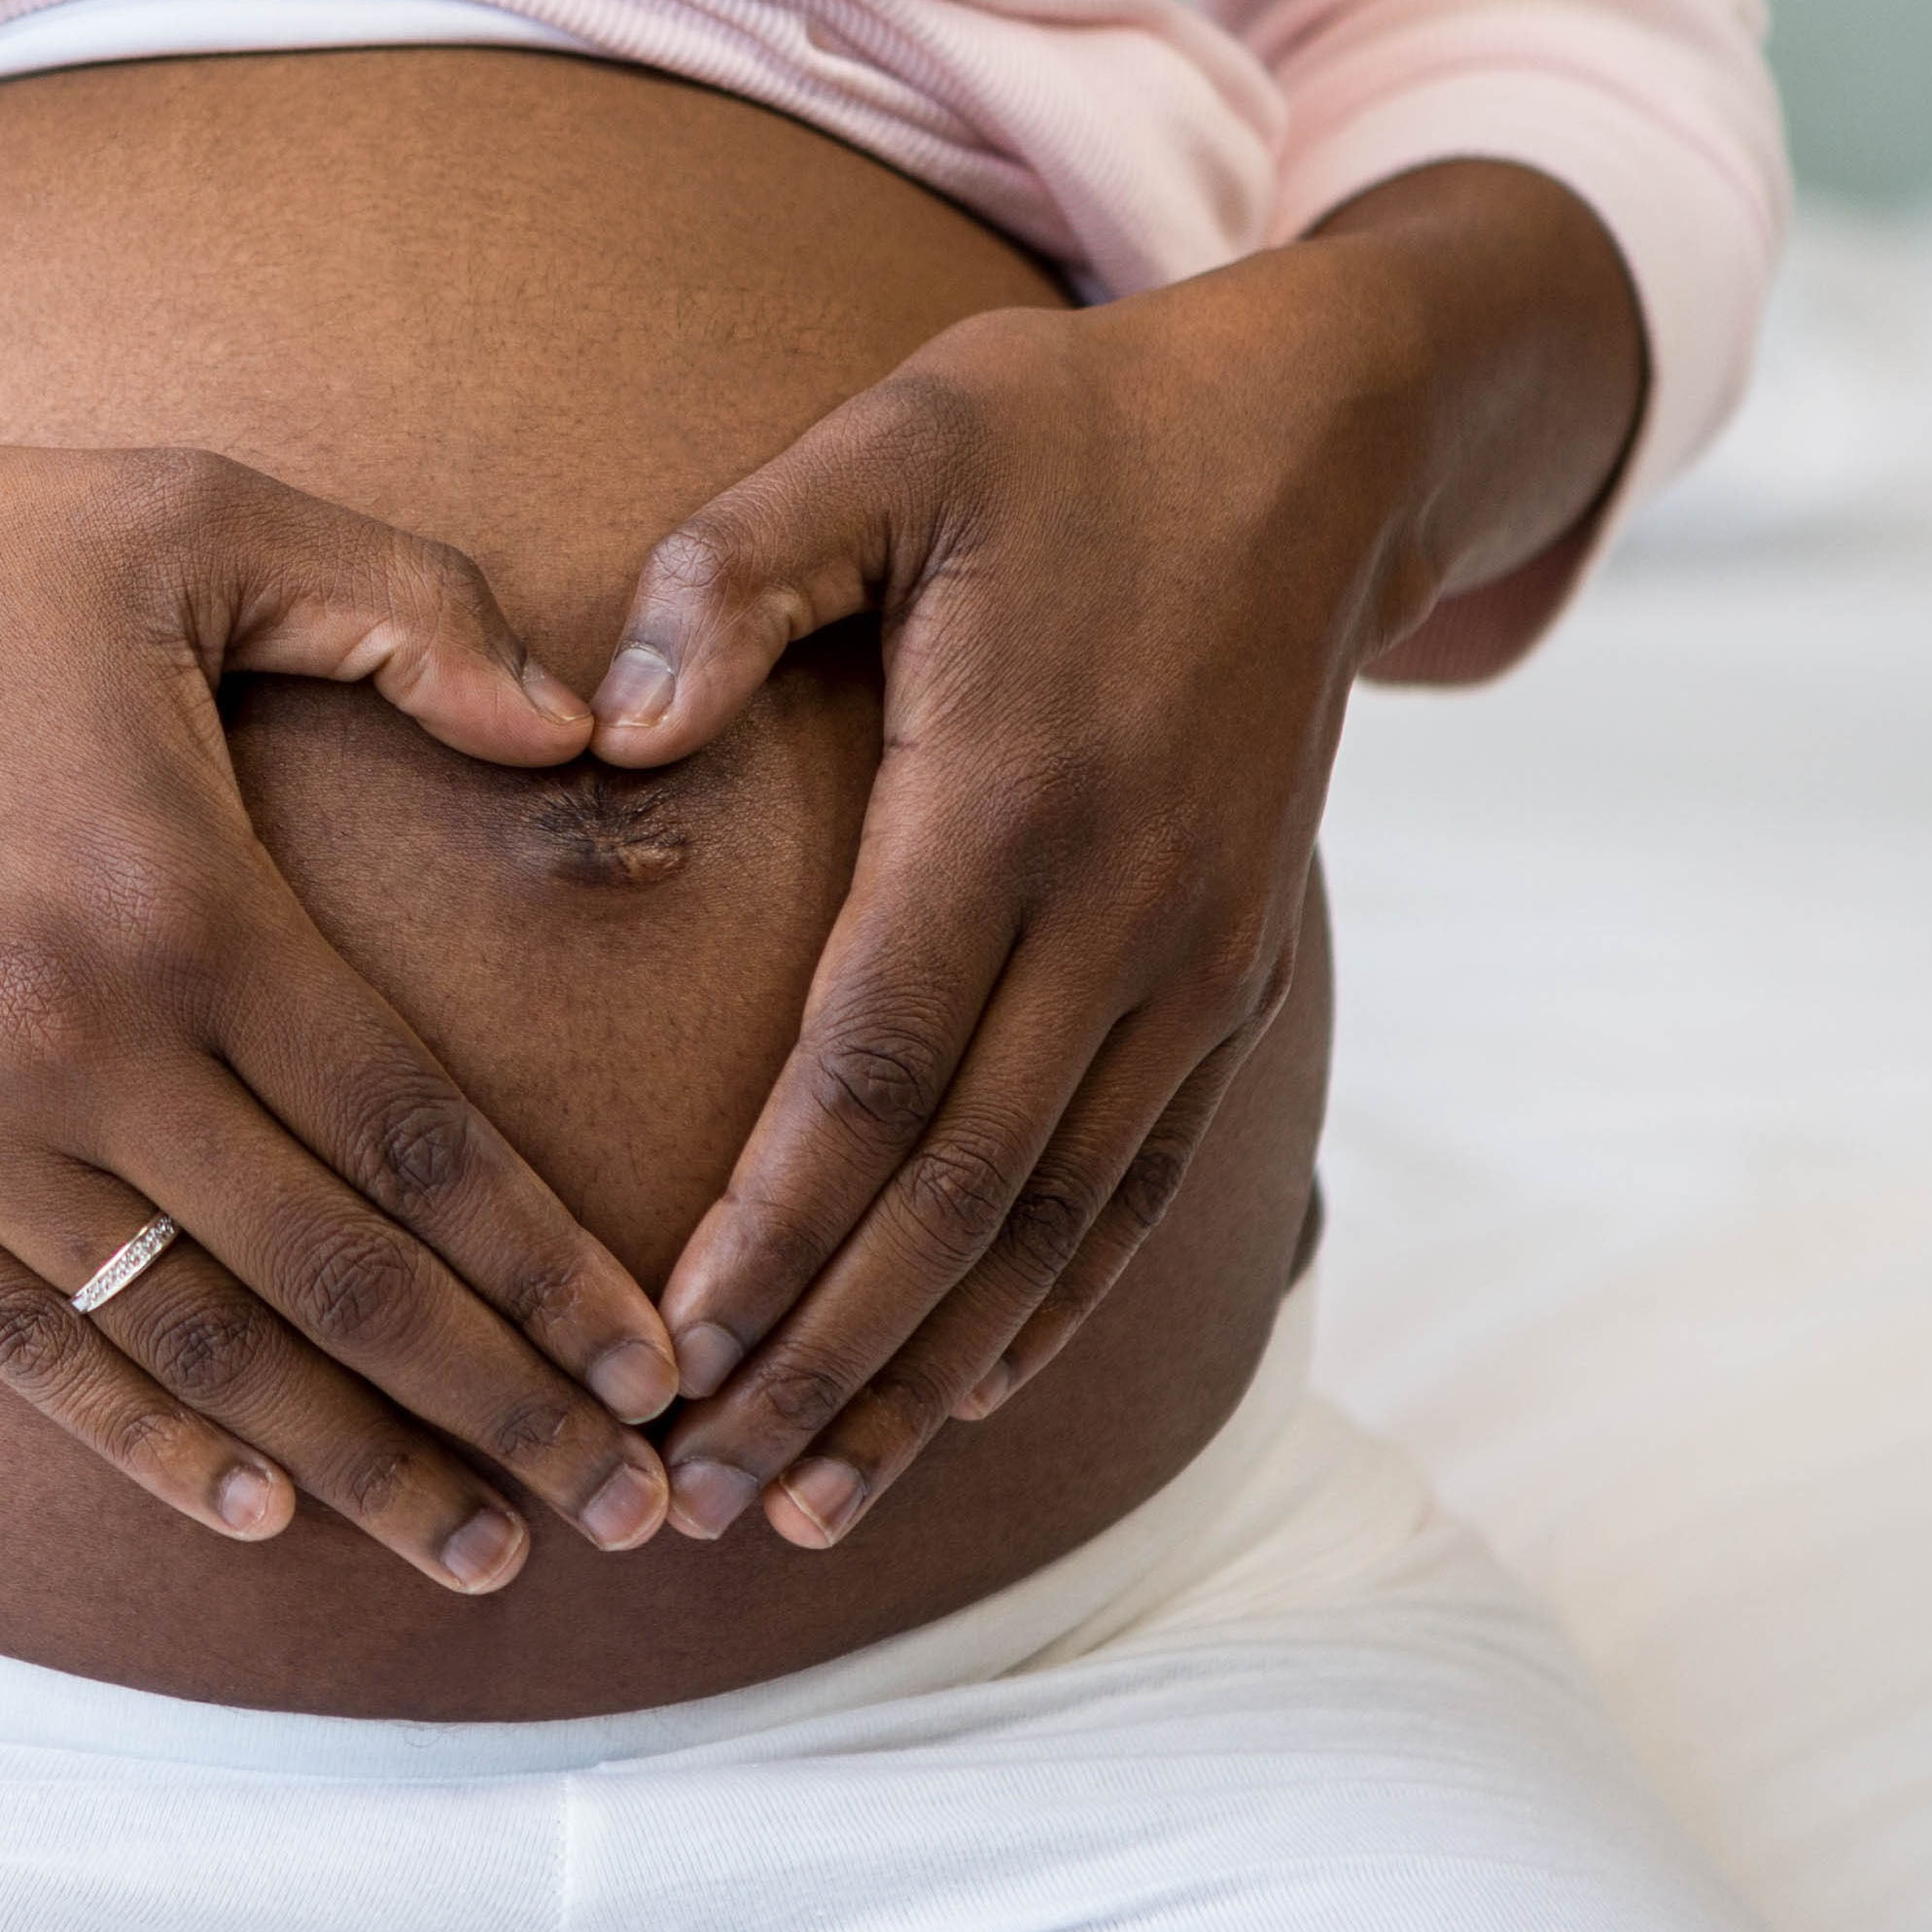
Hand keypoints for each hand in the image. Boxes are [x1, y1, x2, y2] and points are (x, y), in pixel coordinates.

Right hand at [0, 429, 688, 1590]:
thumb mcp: (186, 513)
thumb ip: (406, 605)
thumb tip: (582, 722)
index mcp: (190, 904)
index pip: (420, 1140)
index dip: (551, 1274)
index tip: (655, 1368)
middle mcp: (81, 1049)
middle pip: (337, 1281)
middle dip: (502, 1411)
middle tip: (632, 1507)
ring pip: (193, 1344)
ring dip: (352, 1464)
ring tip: (480, 1549)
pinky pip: (27, 1345)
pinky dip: (147, 1441)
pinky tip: (261, 1509)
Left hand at [583, 161, 1645, 1547]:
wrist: (1325, 436)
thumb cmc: (1070, 431)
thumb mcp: (893, 439)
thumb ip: (739, 568)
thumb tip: (606, 730)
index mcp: (1009, 798)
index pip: (874, 1068)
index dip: (773, 1227)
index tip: (669, 1349)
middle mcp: (1118, 912)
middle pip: (956, 1194)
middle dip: (828, 1361)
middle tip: (702, 1493)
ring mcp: (1191, 959)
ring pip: (1049, 1225)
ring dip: (929, 1378)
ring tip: (808, 1500)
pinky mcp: (1232, 979)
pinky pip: (1138, 1185)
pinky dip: (1050, 1307)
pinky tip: (965, 1398)